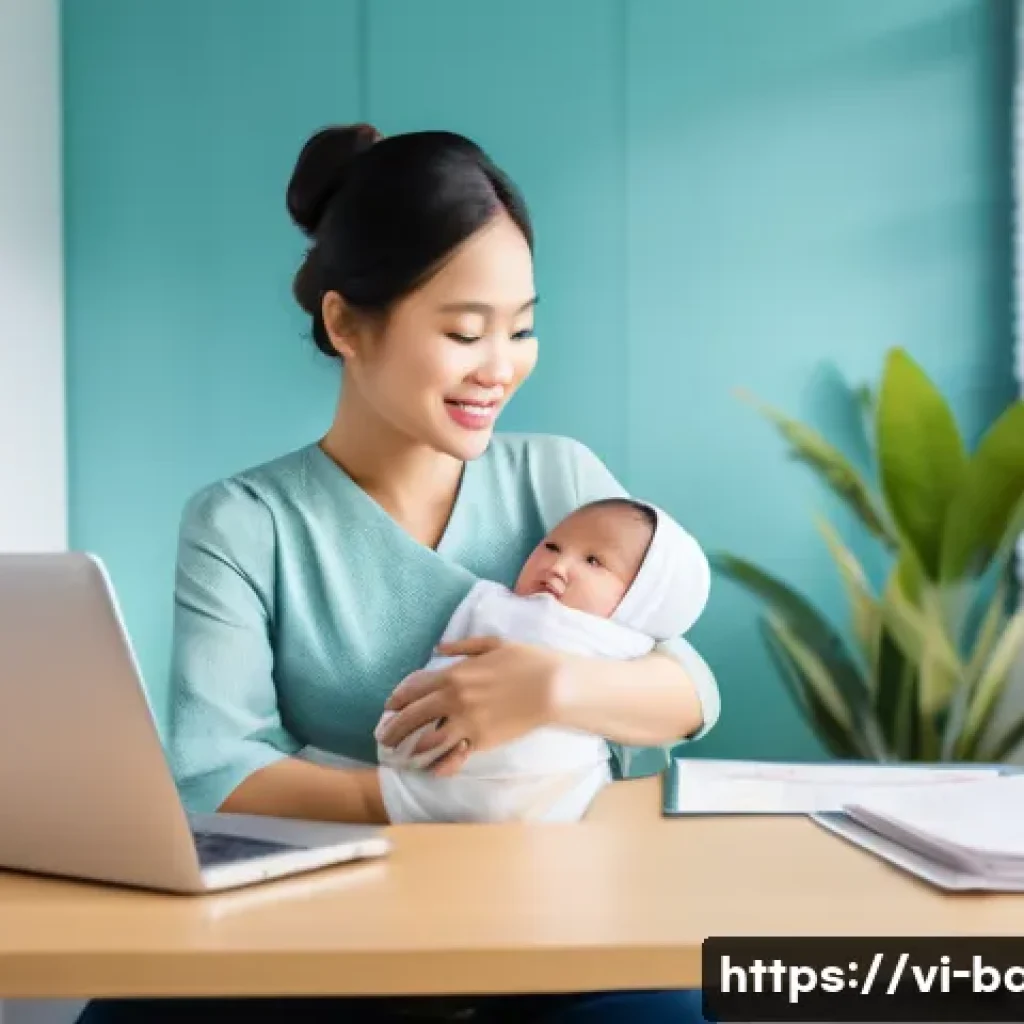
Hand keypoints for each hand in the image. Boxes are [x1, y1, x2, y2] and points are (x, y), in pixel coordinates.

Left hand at [375, 636, 565, 775]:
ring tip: (401, 755)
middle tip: (384, 738)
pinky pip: (452, 755)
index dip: (398, 699)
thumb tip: (437, 649)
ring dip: (411, 748)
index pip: (414, 688)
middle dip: (394, 728)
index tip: (389, 707)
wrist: (552, 687)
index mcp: (454, 674)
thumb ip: (462, 647)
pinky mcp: (480, 741)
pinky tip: (431, 768)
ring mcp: (465, 722)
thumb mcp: (493, 644)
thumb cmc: (526, 661)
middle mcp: (454, 699)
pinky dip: (439, 763)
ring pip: (427, 740)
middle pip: (413, 716)